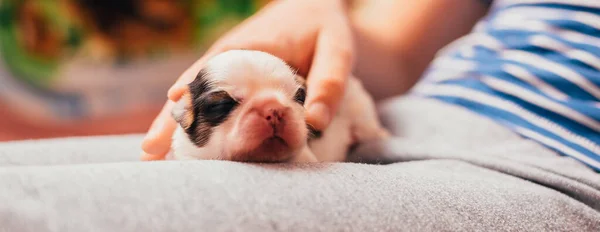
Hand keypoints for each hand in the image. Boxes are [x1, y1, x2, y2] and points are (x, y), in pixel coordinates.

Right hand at [141, 0, 353, 160]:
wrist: (312, 8)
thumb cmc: (323, 28)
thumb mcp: (337, 49)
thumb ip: (329, 82)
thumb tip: (313, 123)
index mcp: (246, 48)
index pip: (211, 71)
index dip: (192, 92)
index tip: (174, 112)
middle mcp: (227, 59)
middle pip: (192, 90)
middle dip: (169, 120)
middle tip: (148, 153)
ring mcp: (226, 71)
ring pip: (194, 100)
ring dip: (173, 126)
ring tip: (151, 157)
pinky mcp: (231, 82)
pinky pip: (208, 104)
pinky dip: (193, 124)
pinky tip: (181, 148)